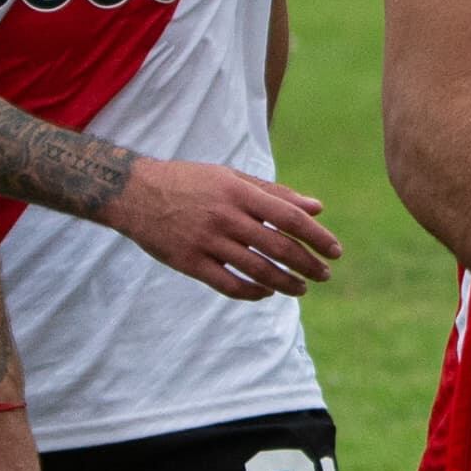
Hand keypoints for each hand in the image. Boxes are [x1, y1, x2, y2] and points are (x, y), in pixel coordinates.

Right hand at [106, 159, 341, 298]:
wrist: (135, 193)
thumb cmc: (190, 182)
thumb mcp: (231, 177)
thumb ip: (274, 193)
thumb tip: (317, 207)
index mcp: (238, 192)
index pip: (289, 217)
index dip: (317, 236)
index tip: (335, 251)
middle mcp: (225, 217)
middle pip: (278, 247)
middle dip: (308, 264)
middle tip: (325, 275)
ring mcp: (206, 241)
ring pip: (257, 270)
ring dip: (286, 283)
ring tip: (302, 289)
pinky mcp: (190, 262)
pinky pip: (229, 284)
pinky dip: (253, 292)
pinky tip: (267, 292)